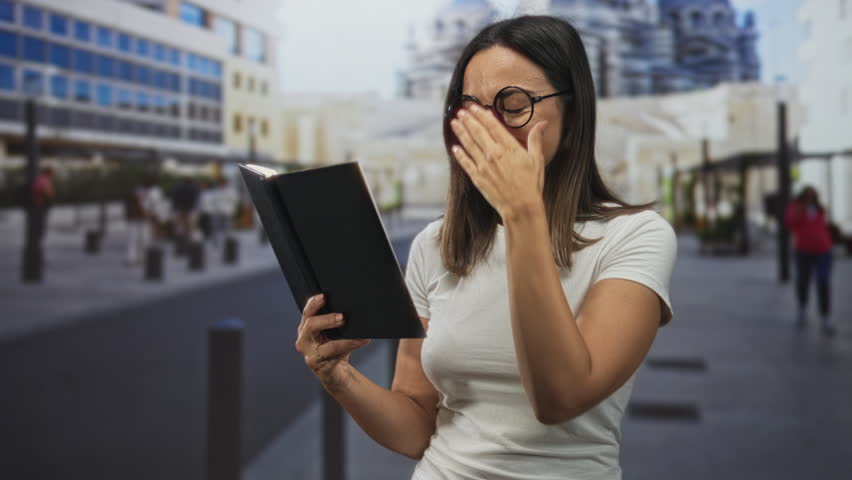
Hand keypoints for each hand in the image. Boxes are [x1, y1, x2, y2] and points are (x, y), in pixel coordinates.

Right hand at [294, 294, 370, 391]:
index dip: (313, 303)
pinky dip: (350, 347)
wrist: (334, 372)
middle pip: (311, 324)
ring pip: (326, 345)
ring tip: (359, 335)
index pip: (307, 312)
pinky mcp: (318, 365)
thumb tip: (353, 306)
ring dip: (344, 339)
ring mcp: (309, 354)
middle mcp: (304, 340)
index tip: (323, 296)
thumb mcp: (331, 332)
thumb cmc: (334, 348)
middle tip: (343, 317)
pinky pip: (336, 355)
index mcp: (306, 327)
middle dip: (328, 319)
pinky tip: (361, 341)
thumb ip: (334, 320)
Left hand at [449, 104, 546, 218]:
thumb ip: (536, 139)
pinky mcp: (478, 178)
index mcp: (509, 147)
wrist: (521, 206)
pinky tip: (455, 147)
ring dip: (461, 132)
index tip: (474, 107)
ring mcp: (484, 165)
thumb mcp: (537, 159)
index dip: (481, 114)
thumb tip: (543, 123)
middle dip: (468, 120)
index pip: (492, 125)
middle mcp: (494, 153)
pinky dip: (459, 154)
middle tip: (460, 111)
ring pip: (469, 144)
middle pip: (478, 132)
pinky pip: (466, 163)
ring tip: (454, 122)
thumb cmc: (531, 184)